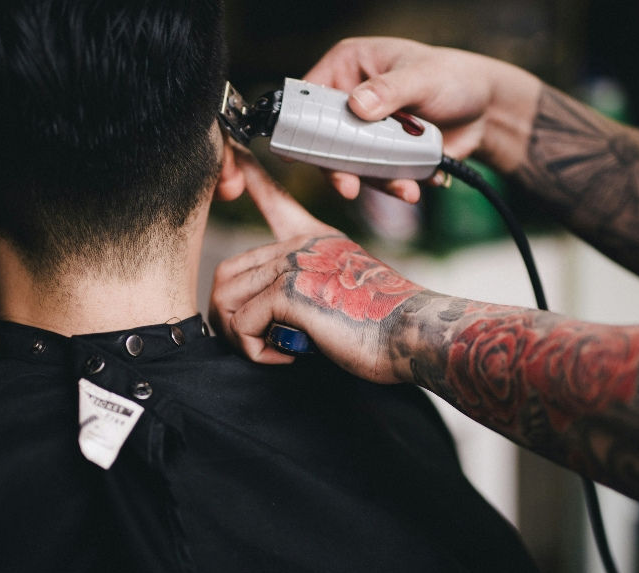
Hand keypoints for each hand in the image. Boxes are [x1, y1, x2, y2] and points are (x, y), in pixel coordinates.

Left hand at [210, 146, 425, 382]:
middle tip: (256, 343)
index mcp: (316, 242)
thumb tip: (273, 315)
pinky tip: (288, 354)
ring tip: (270, 349)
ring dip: (238, 335)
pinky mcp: (287, 290)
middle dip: (230, 316)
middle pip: (229, 274)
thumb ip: (310, 290)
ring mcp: (293, 263)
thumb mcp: (344, 294)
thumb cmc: (384, 328)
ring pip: (226, 299)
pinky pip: (240, 324)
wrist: (413, 334)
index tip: (235, 153)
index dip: (251, 180)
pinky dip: (255, 350)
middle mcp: (300, 246)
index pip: (275, 203)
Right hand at [304, 37, 541, 201]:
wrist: (485, 111)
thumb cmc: (452, 77)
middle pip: (326, 139)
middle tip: (349, 186)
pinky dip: (396, 186)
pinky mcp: (383, 157)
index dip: (303, 123)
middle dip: (339, 167)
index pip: (311, 96)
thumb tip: (357, 106)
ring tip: (406, 189)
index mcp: (348, 68)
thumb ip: (390, 90)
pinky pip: (378, 178)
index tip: (308, 150)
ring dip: (376, 182)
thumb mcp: (422, 76)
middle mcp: (350, 102)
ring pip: (353, 165)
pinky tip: (418, 184)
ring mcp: (366, 133)